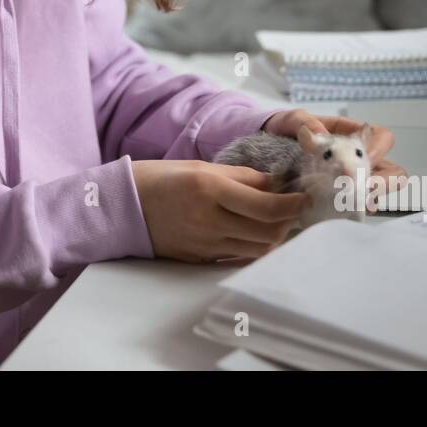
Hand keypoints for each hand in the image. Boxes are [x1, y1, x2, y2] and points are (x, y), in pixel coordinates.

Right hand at [129, 160, 308, 262]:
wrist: (121, 207)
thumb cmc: (159, 179)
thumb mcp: (200, 167)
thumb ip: (241, 177)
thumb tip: (276, 184)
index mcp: (209, 190)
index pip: (267, 206)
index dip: (293, 204)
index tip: (306, 197)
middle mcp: (209, 220)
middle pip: (268, 232)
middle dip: (288, 221)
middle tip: (296, 208)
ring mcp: (205, 244)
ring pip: (257, 248)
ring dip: (274, 235)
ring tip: (278, 219)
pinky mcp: (200, 259)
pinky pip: (238, 257)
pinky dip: (254, 246)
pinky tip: (255, 232)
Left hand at [260, 108, 408, 212]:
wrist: (261, 153)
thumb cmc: (282, 131)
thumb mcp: (289, 120)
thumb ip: (302, 122)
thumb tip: (319, 134)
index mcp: (351, 135)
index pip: (382, 138)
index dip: (379, 148)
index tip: (365, 157)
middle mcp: (357, 160)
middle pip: (392, 172)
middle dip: (385, 182)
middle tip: (366, 188)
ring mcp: (349, 183)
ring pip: (376, 194)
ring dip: (369, 199)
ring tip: (351, 202)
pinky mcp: (336, 202)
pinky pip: (353, 211)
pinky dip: (349, 213)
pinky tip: (337, 214)